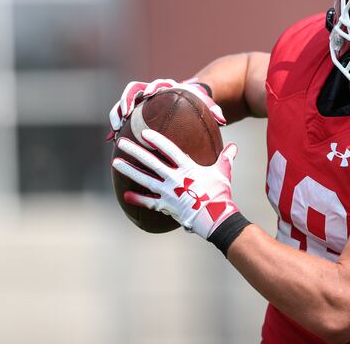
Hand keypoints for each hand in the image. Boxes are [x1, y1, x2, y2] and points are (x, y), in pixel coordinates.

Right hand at [108, 78, 225, 132]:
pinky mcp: (136, 110)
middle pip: (134, 90)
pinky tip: (110, 139)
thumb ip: (213, 110)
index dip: (151, 88)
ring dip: (117, 113)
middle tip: (123, 113)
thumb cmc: (197, 102)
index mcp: (166, 86)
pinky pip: (122, 116)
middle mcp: (150, 90)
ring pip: (124, 103)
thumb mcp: (206, 105)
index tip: (147, 94)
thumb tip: (223, 120)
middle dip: (127, 100)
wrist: (188, 98)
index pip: (156, 84)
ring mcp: (141, 100)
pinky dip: (116, 125)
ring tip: (114, 129)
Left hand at [112, 129, 238, 238]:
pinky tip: (125, 194)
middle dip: (135, 151)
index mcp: (187, 168)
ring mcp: (168, 192)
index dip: (156, 140)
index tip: (144, 132)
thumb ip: (225, 158)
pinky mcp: (165, 206)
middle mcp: (174, 178)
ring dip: (129, 170)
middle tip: (121, 142)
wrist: (215, 217)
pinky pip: (148, 202)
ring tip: (115, 162)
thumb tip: (233, 147)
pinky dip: (137, 198)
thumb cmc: (220, 194)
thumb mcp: (223, 173)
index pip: (168, 149)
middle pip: (151, 162)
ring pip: (144, 179)